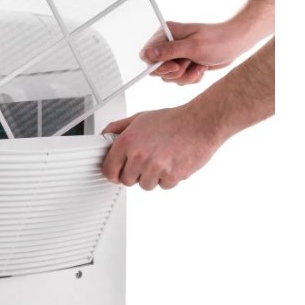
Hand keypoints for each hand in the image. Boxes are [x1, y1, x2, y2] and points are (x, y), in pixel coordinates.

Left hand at [100, 104, 220, 189]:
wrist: (200, 122)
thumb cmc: (173, 120)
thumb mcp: (139, 118)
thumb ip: (118, 128)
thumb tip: (104, 137)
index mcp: (127, 141)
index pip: (108, 170)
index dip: (114, 173)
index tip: (118, 172)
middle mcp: (139, 155)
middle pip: (127, 181)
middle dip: (135, 174)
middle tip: (148, 160)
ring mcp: (155, 167)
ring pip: (145, 185)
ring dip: (153, 177)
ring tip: (163, 159)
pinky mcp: (171, 175)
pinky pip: (164, 186)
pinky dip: (169, 178)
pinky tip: (174, 162)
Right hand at [141, 20, 248, 84]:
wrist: (236, 44)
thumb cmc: (218, 41)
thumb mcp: (193, 47)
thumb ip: (168, 50)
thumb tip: (146, 53)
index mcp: (166, 34)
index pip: (147, 55)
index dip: (159, 65)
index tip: (176, 66)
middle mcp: (168, 44)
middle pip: (157, 70)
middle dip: (176, 73)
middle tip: (189, 65)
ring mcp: (175, 55)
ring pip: (169, 77)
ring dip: (186, 76)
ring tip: (199, 66)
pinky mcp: (183, 64)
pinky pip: (179, 80)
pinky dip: (191, 78)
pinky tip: (201, 68)